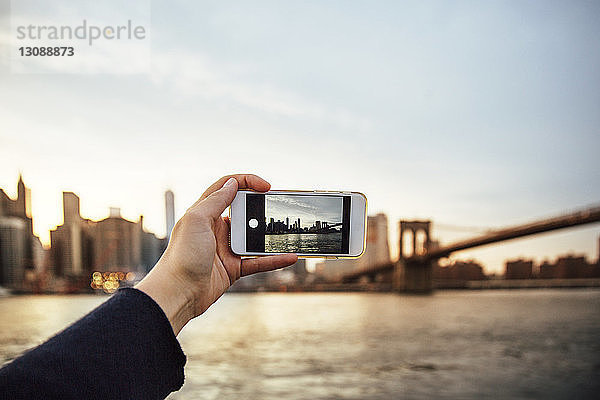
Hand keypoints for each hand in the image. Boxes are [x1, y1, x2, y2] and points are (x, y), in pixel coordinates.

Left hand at [136, 174, 297, 334]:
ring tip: (289, 232)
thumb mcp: (196, 221)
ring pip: (254, 238)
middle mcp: (216, 229)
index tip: (266, 186)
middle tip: (281, 208)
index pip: (227, 188)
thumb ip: (215, 201)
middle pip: (245, 212)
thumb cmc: (181, 256)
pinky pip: (258, 261)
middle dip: (263, 209)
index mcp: (205, 213)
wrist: (177, 293)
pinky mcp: (233, 268)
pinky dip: (274, 260)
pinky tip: (289, 257)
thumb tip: (232, 184)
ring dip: (271, 236)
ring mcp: (226, 249)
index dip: (247, 182)